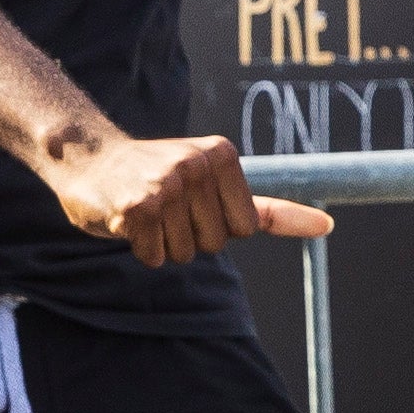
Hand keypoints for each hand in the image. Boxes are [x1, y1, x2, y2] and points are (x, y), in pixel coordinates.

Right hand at [45, 129, 334, 264]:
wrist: (87, 158)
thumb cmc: (154, 176)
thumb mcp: (213, 183)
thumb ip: (264, 209)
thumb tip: (327, 226)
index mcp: (222, 155)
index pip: (244, 228)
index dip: (216, 227)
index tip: (192, 202)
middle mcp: (198, 164)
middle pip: (215, 243)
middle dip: (188, 237)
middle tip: (163, 207)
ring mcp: (169, 183)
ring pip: (185, 253)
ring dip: (162, 243)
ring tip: (145, 210)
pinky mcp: (140, 206)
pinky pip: (156, 257)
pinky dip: (141, 249)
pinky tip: (125, 219)